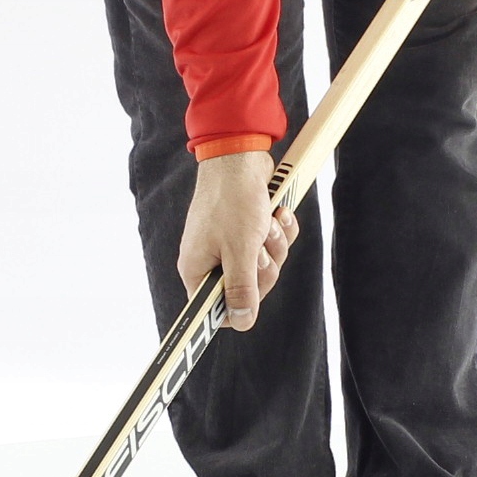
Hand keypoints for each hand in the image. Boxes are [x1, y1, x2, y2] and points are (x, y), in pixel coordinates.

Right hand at [177, 151, 298, 331]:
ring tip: (270, 222)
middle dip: (264, 268)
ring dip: (275, 245)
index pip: (215, 309)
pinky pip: (271, 245)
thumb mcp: (241, 251)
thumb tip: (242, 322)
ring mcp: (229, 244)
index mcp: (197, 269)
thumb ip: (242, 289)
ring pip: (264, 266)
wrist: (240, 155)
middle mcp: (211, 260)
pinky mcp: (247, 230)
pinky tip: (279, 213)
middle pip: (247, 290)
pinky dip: (280, 231)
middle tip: (260, 248)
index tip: (254, 291)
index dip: (239, 307)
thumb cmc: (233, 201)